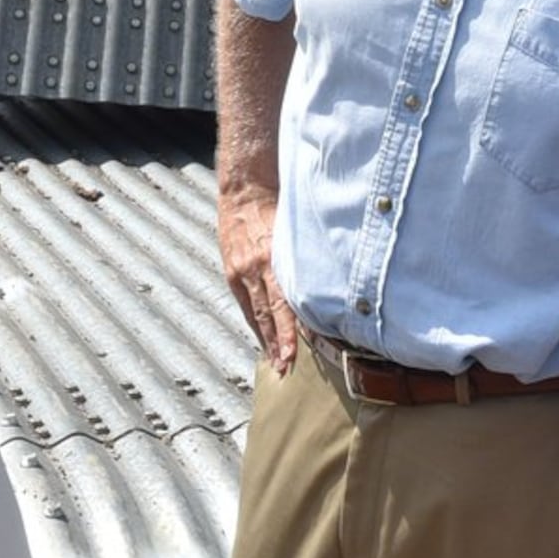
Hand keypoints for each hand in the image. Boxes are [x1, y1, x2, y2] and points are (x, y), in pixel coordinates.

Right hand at [218, 182, 294, 371]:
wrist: (244, 188)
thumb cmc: (276, 203)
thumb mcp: (295, 228)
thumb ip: (305, 259)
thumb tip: (326, 287)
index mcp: (272, 258)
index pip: (282, 303)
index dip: (289, 331)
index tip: (295, 354)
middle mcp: (254, 268)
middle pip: (267, 315)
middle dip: (278, 344)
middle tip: (285, 369)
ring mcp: (240, 271)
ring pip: (255, 314)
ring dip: (267, 341)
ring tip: (276, 364)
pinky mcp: (231, 271)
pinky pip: (245, 304)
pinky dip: (255, 324)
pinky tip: (263, 340)